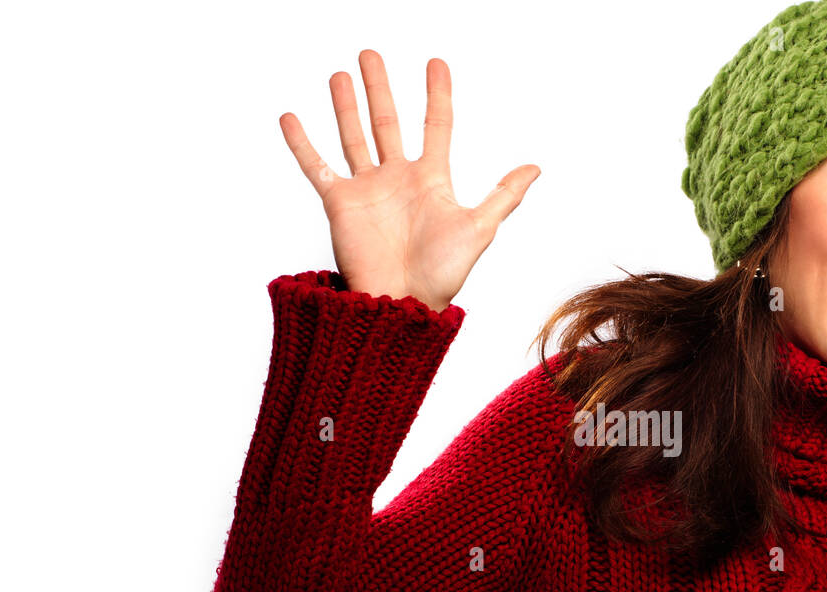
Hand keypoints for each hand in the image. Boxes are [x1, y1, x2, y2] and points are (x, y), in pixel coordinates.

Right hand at [278, 51, 540, 310]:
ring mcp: (367, 190)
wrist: (403, 302)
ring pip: (353, 137)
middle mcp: (398, 179)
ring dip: (346, 106)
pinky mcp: (340, 204)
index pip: (436, 125)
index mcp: (432, 180)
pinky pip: (318, 167)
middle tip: (370, 54)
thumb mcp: (479, 229)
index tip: (436, 63)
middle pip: (387, 122)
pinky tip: (291, 118)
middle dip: (379, 88)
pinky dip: (303, 144)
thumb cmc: (443, 274)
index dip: (437, 94)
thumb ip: (503, 196)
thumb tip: (536, 168)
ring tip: (340, 75)